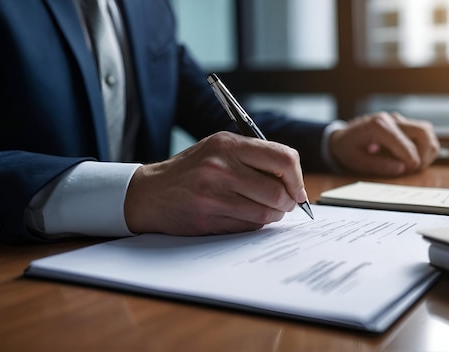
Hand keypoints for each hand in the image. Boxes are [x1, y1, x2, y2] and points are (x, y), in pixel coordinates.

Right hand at [124, 131, 307, 235]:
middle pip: (278, 191)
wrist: (151, 192)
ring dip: (274, 215)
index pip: (283, 159)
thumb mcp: (219, 149)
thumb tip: (294, 179)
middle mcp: (221, 168)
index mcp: (228, 145)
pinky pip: (248, 226)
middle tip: (286, 203)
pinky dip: (255, 224)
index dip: (297, 178)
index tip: (297, 188)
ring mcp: (214, 195)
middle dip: (289, 202)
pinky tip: (246, 216)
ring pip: (266, 213)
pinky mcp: (209, 218)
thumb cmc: (192, 169)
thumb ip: (254, 157)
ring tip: (265, 209)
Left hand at [328, 112, 439, 175]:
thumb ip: (380, 165)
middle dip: (424, 154)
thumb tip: (403, 168)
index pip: (405, 143)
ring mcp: (399, 120)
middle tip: (415, 169)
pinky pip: (423, 132)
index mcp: (378, 126)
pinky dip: (425, 146)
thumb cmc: (348, 149)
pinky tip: (415, 158)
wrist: (342, 136)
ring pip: (426, 130)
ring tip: (416, 165)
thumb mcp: (357, 161)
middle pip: (422, 132)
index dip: (411, 161)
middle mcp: (392, 119)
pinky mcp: (403, 124)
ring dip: (427, 150)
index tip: (408, 171)